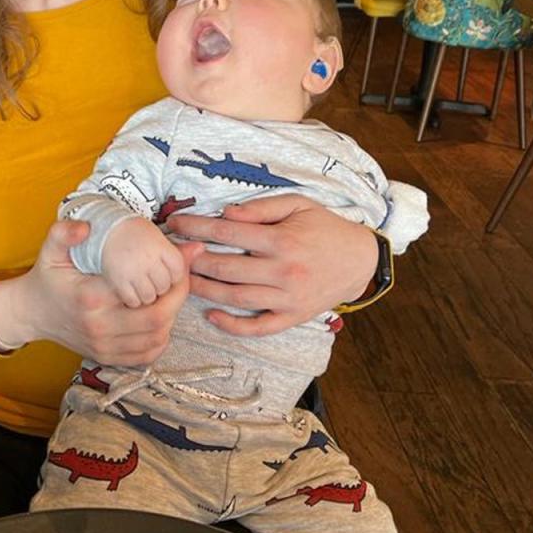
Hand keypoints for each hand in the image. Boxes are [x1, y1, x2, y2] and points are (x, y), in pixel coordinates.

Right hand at [0, 220, 202, 365]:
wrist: (31, 313)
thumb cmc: (46, 278)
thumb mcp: (50, 250)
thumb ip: (64, 233)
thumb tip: (87, 227)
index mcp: (91, 297)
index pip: (145, 293)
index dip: (170, 280)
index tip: (178, 264)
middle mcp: (100, 326)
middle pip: (157, 319)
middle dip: (178, 299)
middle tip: (181, 280)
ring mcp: (103, 346)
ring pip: (156, 339)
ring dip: (171, 318)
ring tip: (171, 297)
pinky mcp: (106, 357)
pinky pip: (145, 356)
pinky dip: (160, 340)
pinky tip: (159, 321)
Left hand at [165, 194, 377, 337]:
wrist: (360, 260)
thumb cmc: (325, 228)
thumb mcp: (298, 205)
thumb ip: (261, 208)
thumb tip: (226, 213)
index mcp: (281, 240)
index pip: (227, 233)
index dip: (196, 228)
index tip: (175, 225)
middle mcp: (282, 271)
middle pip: (225, 268)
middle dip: (193, 260)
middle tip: (171, 254)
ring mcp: (287, 298)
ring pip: (235, 297)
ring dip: (204, 290)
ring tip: (183, 280)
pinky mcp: (292, 317)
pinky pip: (258, 326)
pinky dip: (232, 325)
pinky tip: (211, 315)